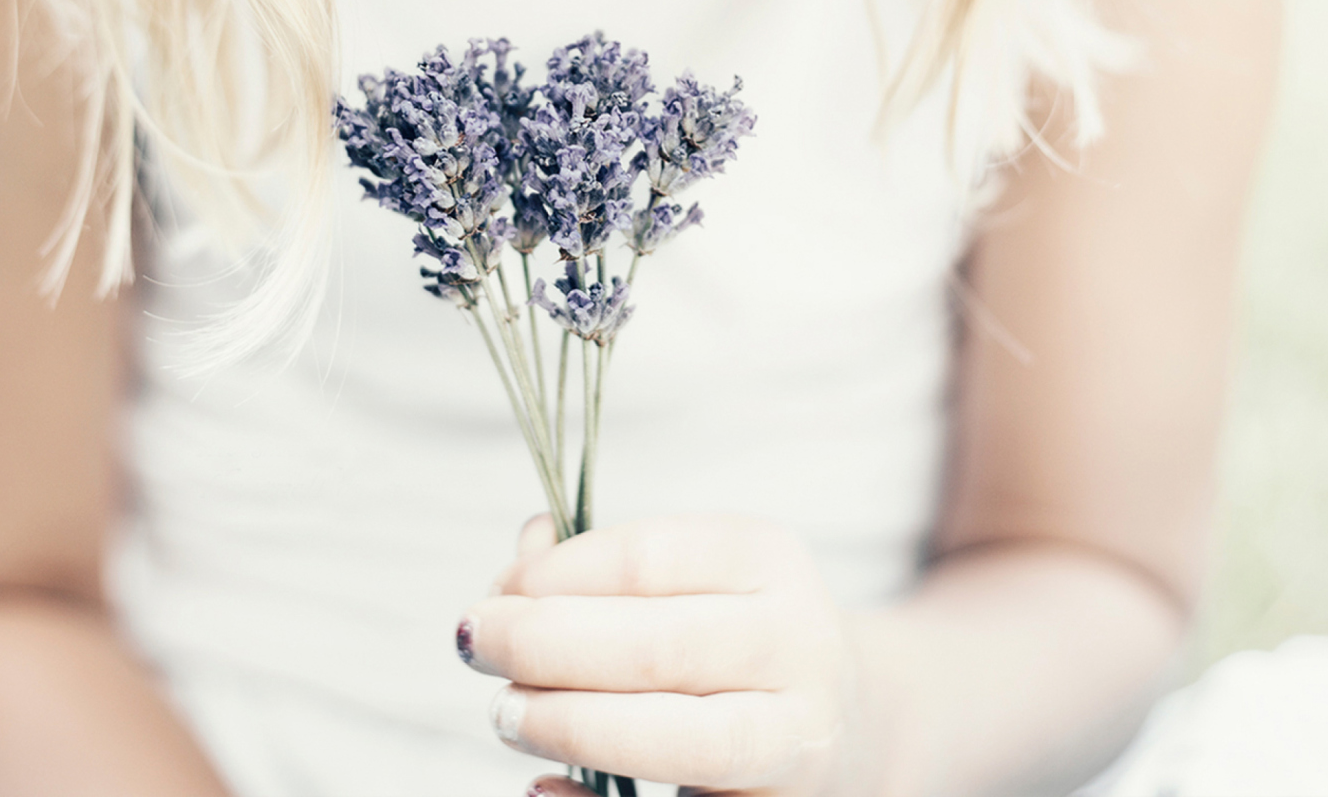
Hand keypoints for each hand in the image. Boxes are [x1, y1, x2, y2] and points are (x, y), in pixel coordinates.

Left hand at [457, 514, 867, 796]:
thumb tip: (521, 554)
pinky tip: (541, 783)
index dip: (553, 576)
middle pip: (655, 646)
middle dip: (542, 646)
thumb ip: (602, 565)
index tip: (498, 591)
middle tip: (475, 645)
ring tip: (504, 713)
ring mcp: (799, 739)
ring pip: (677, 739)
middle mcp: (798, 644)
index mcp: (769, 561)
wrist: (853, 722)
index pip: (645, 559)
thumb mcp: (691, 576)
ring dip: (569, 725)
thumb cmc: (734, 637)